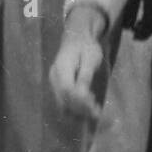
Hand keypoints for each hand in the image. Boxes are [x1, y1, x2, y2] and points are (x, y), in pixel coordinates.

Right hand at [49, 4, 107, 121]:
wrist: (77, 39)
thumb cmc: (87, 47)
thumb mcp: (91, 58)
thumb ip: (86, 76)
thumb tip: (83, 94)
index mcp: (62, 67)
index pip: (67, 89)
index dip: (79, 100)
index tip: (94, 104)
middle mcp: (54, 76)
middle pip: (63, 98)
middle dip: (80, 109)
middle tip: (97, 112)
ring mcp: (54, 82)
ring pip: (62, 103)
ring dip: (77, 112)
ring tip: (94, 113)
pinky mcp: (58, 87)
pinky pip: (63, 102)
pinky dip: (74, 109)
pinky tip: (88, 110)